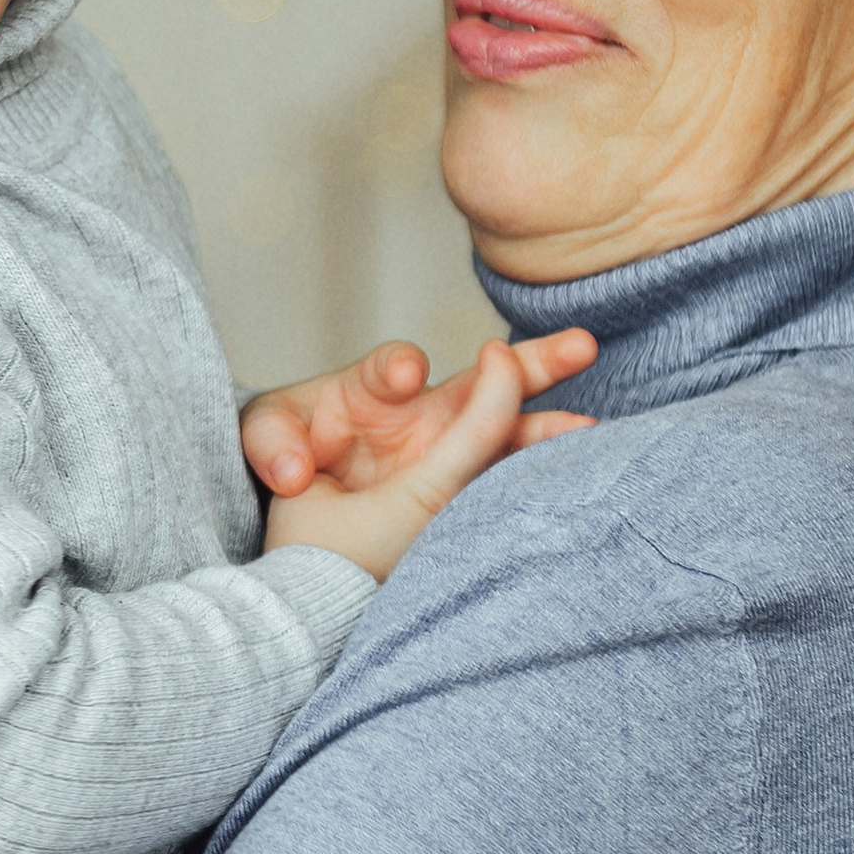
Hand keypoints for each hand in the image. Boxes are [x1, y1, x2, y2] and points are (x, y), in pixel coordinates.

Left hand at [248, 328, 596, 584]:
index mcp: (374, 391)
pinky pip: (498, 479)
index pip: (392, 369)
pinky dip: (529, 478)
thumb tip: (293, 470)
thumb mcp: (269, 436)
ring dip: (543, 430)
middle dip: (529, 364)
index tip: (405, 376)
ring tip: (584, 430)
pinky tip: (572, 476)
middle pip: (484, 381)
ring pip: (505, 434)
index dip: (399, 369)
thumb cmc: (289, 449)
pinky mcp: (456, 494)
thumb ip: (271, 440)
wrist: (297, 506)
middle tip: (577, 347)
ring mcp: (446, 455)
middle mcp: (422, 415)